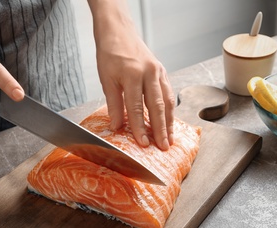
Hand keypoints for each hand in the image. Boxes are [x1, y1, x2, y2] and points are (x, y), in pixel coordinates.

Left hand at [88, 0, 174, 149]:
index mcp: (133, 75)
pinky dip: (170, 109)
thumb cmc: (110, 53)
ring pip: (167, 101)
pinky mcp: (162, 71)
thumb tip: (116, 126)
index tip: (143, 144)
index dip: (140, 128)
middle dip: (161, 129)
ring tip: (170, 138)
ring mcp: (158, 71)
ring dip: (169, 121)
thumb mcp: (106, 79)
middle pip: (157, 107)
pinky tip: (169, 120)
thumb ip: (113, 103)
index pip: (137, 108)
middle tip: (164, 146)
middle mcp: (149, 73)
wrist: (118, 31)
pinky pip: (168, 93)